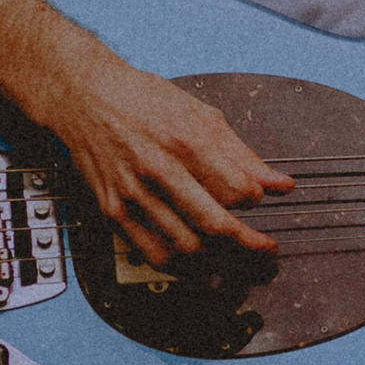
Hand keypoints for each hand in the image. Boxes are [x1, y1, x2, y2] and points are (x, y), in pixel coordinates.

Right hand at [37, 35, 291, 268]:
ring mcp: (134, 194)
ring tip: (237, 265)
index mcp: (185, 140)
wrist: (83, 97)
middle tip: (266, 249)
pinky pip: (153, 254)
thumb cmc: (142, 100)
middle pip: (215, 225)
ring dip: (219, 263)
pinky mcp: (114, 211)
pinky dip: (181, 267)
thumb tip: (281, 183)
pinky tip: (198, 265)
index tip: (259, 200)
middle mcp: (159, 170)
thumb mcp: (198, 113)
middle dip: (250, 244)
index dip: (256, 200)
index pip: (236, 190)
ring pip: (186, 248)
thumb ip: (241, 154)